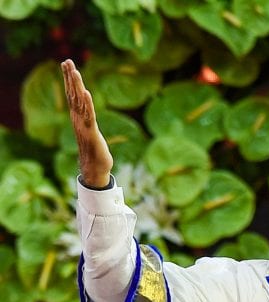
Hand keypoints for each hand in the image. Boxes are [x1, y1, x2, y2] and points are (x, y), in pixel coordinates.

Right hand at [61, 59, 112, 187]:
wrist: (95, 167)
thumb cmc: (95, 150)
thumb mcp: (91, 130)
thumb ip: (89, 120)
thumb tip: (89, 112)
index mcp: (78, 116)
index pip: (72, 94)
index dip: (69, 79)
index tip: (67, 64)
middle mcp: (78, 118)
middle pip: (73, 94)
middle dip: (70, 77)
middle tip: (67, 60)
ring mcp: (83, 124)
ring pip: (79, 102)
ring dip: (77, 86)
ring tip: (75, 71)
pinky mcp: (91, 131)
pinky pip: (89, 115)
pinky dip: (87, 104)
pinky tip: (86, 92)